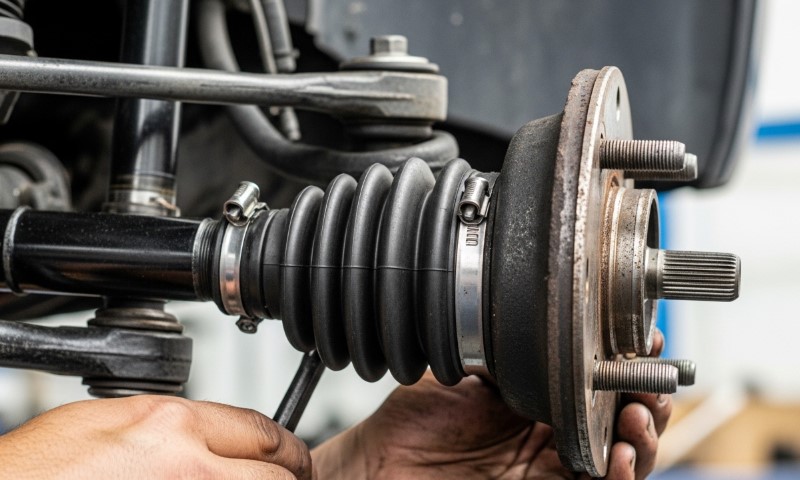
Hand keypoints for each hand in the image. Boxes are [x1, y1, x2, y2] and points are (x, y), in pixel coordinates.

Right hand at [0, 395, 311, 479]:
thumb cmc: (33, 472)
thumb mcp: (104, 421)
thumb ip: (166, 425)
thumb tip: (202, 431)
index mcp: (172, 426)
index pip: (261, 429)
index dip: (285, 445)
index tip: (290, 455)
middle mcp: (189, 470)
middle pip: (275, 475)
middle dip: (288, 477)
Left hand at [313, 330, 671, 478]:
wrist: (379, 468)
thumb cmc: (412, 425)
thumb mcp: (464, 373)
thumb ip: (506, 354)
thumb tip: (539, 316)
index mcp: (535, 404)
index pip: (594, 385)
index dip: (623, 367)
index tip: (641, 342)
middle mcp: (549, 437)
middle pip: (618, 422)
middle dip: (645, 401)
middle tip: (649, 382)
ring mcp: (549, 469)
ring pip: (619, 458)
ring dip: (641, 439)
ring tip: (637, 416)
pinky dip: (618, 476)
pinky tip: (620, 455)